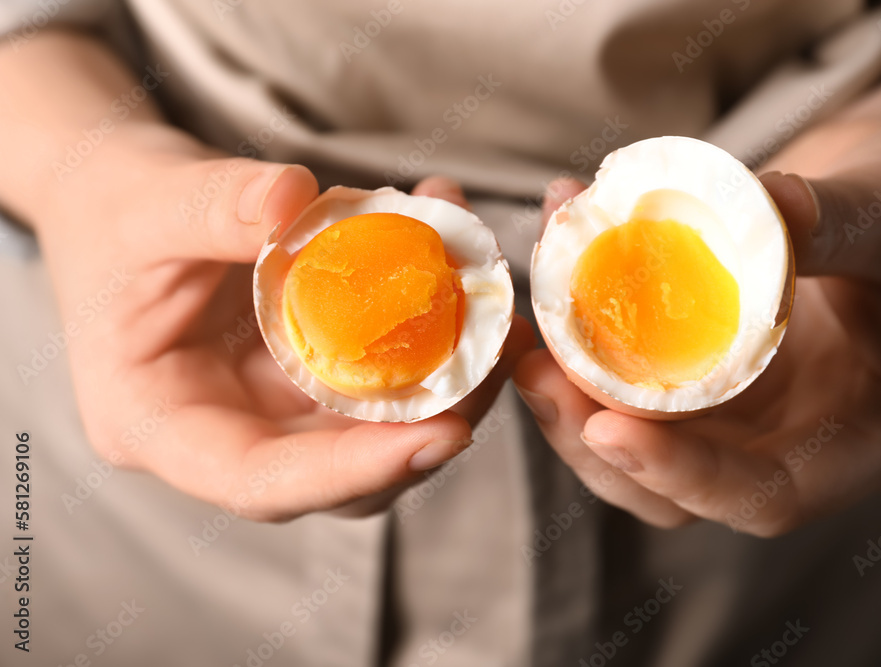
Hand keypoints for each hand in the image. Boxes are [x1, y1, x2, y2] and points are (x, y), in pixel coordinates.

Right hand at [38, 124, 532, 520]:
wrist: (122, 197)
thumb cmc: (114, 210)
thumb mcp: (148, 203)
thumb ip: (215, 204)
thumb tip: (295, 198)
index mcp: (159, 425)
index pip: (260, 481)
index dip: (353, 471)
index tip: (444, 436)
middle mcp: (224, 435)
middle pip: (341, 471)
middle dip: (430, 424)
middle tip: (497, 356)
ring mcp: (273, 410)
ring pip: (376, 428)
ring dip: (448, 375)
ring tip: (492, 303)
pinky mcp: (311, 376)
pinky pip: (380, 374)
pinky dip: (430, 335)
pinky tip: (460, 270)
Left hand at [514, 115, 880, 534]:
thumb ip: (835, 221)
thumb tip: (765, 208)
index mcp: (867, 438)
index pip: (765, 495)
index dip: (683, 474)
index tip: (609, 428)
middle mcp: (798, 438)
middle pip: (679, 480)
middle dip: (595, 435)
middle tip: (535, 370)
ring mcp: (748, 405)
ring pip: (642, 435)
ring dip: (571, 390)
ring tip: (528, 329)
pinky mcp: (709, 364)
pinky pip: (634, 371)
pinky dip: (586, 334)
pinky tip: (555, 265)